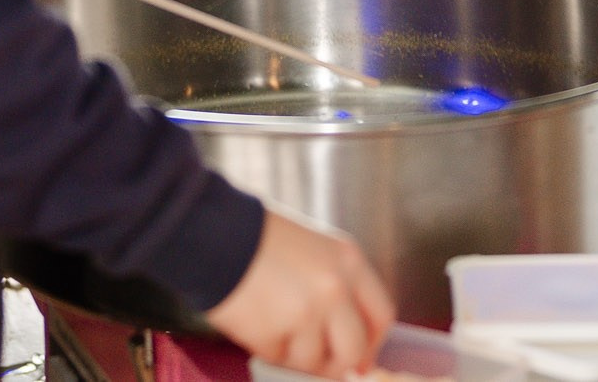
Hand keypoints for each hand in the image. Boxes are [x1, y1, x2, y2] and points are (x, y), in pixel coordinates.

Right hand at [205, 210, 394, 377]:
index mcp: (349, 262)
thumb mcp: (314, 249)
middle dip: (337, 362)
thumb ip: (337, 287)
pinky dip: (270, 349)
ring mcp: (307, 314)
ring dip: (296, 355)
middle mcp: (335, 288)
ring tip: (276, 326)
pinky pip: (281, 360)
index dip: (371, 342)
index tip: (360, 354)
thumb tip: (346, 336)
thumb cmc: (258, 238)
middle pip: (354, 350)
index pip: (382, 315)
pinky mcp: (276, 334)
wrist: (215, 234)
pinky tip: (257, 322)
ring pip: (315, 362)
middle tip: (318, 358)